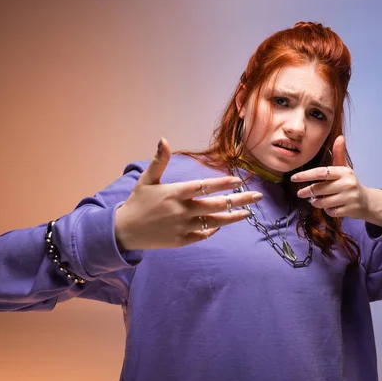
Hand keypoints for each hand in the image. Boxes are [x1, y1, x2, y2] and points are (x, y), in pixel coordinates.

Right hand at [115, 138, 262, 250]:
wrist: (124, 231)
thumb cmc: (137, 202)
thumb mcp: (146, 179)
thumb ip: (159, 160)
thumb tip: (164, 139)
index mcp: (175, 193)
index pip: (204, 187)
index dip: (223, 184)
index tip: (239, 181)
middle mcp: (181, 210)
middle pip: (217, 205)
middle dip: (240, 200)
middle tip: (257, 196)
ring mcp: (183, 227)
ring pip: (214, 222)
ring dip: (233, 217)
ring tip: (248, 212)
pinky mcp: (181, 241)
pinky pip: (202, 235)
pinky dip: (213, 230)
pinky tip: (222, 225)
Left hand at [290, 135, 381, 226]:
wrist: (366, 201)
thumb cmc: (349, 183)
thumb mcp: (344, 168)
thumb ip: (339, 154)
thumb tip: (340, 137)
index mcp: (344, 172)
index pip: (321, 173)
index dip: (305, 175)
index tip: (293, 178)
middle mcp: (347, 183)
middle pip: (320, 189)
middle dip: (307, 191)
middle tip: (300, 193)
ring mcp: (349, 197)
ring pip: (324, 202)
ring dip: (316, 202)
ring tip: (315, 201)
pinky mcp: (350, 209)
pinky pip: (331, 211)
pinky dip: (327, 210)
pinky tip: (330, 207)